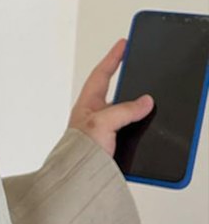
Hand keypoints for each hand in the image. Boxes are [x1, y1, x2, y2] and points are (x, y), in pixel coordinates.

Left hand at [67, 37, 154, 157]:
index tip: (123, 44)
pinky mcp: (110, 144)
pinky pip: (128, 130)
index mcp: (87, 103)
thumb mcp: (103, 123)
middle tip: (134, 64)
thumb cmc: (80, 151)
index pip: (102, 73)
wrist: (77, 180)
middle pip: (111, 90)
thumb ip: (124, 110)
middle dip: (121, 77)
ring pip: (121, 111)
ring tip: (146, 98)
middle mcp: (93, 114)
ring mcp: (101, 129)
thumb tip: (145, 101)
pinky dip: (137, 126)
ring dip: (133, 106)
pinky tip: (145, 127)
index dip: (113, 57)